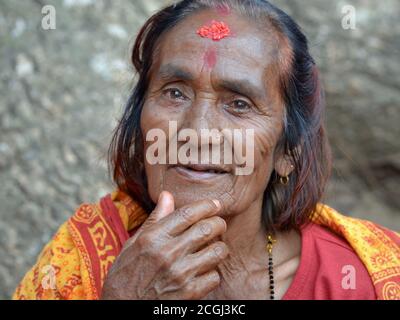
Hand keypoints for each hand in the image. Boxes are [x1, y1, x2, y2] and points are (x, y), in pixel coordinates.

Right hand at [101, 191, 228, 299]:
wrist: (121, 308)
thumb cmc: (125, 275)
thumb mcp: (133, 244)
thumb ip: (155, 219)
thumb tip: (167, 195)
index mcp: (153, 237)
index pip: (188, 213)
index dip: (207, 205)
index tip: (215, 204)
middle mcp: (168, 253)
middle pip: (208, 228)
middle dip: (218, 223)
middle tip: (218, 225)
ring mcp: (180, 273)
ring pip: (217, 251)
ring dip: (219, 248)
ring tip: (213, 248)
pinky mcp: (189, 293)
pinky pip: (214, 276)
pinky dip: (212, 273)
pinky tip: (203, 272)